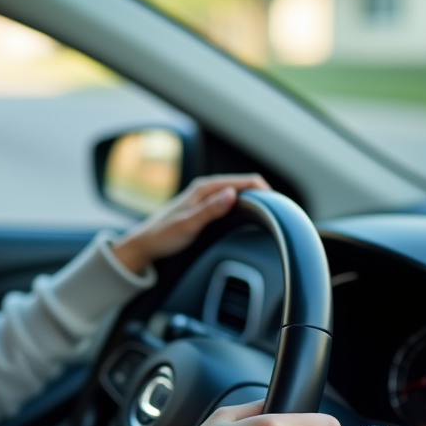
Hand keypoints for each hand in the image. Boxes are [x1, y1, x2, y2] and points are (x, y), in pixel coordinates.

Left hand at [111, 174, 270, 274]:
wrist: (144, 244)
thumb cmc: (163, 236)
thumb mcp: (188, 225)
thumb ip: (210, 210)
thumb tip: (232, 194)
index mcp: (204, 189)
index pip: (244, 181)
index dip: (264, 189)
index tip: (280, 204)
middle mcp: (206, 189)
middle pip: (244, 185)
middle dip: (263, 194)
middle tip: (282, 211)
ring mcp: (205, 197)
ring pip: (238, 192)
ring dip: (255, 199)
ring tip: (272, 212)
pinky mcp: (205, 207)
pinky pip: (231, 201)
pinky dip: (244, 205)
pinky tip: (250, 215)